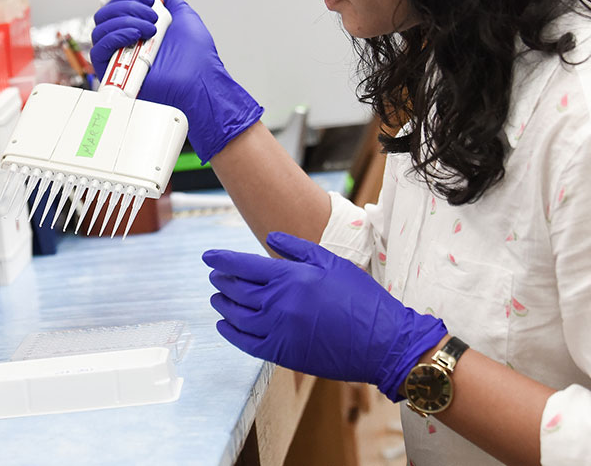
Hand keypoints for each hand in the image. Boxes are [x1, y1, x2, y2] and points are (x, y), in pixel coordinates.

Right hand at [91, 0, 262, 161]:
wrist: (200, 81)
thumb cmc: (197, 57)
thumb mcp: (184, 15)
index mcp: (138, 29)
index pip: (117, 7)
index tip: (149, 0)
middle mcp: (126, 43)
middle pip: (104, 15)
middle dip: (127, 7)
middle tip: (152, 17)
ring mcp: (119, 57)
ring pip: (100, 29)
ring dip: (124, 20)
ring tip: (150, 29)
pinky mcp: (114, 73)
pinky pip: (98, 50)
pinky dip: (115, 36)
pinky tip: (136, 36)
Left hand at [203, 231, 447, 400]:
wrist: (382, 341)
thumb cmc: (361, 299)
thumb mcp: (332, 263)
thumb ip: (297, 248)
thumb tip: (269, 237)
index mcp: (290, 277)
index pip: (243, 265)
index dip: (221, 259)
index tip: (208, 256)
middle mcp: (279, 303)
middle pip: (236, 289)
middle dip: (221, 280)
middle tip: (215, 275)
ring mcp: (279, 330)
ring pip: (237, 315)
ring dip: (223, 304)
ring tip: (217, 297)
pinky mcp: (283, 353)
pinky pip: (246, 343)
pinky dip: (230, 332)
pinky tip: (224, 324)